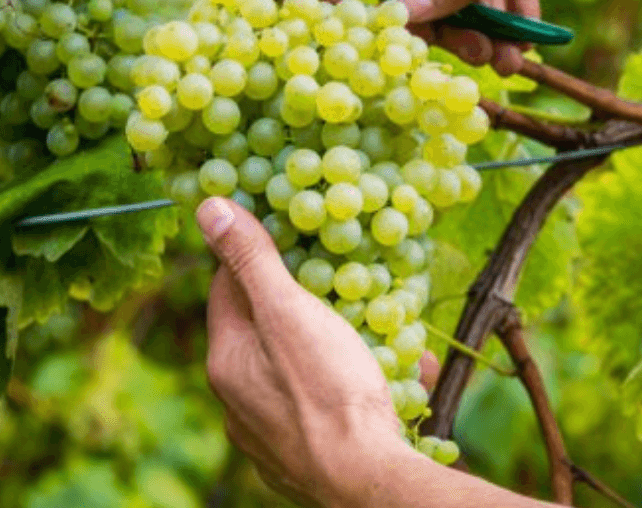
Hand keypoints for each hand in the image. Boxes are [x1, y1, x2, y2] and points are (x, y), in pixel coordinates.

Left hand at [195, 197, 434, 506]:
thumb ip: (252, 260)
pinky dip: (350, 389)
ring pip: (299, 372)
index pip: (227, 288)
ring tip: (377, 331)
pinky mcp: (303, 457)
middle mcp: (237, 400)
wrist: (365, 481)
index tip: (287, 234)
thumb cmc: (328, 391)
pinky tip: (389, 381)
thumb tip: (207, 207)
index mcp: (227, 360)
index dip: (254, 255)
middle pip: (265, 331)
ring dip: (334, 347)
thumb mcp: (289, 311)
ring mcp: (269, 434)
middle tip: (341, 282)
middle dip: (304, 303)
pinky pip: (326, 407)